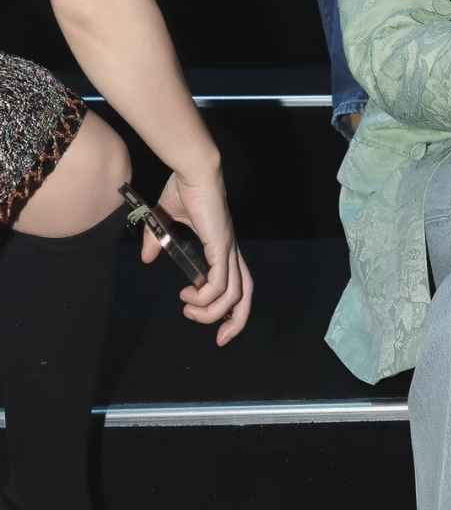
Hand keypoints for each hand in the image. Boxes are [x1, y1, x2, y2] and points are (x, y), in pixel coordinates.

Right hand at [142, 168, 253, 345]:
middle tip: (218, 339)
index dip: (231, 308)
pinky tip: (190, 293)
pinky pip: (220, 282)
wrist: (192, 170)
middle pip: (245, 295)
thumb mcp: (165, 219)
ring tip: (188, 308)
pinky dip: (207, 295)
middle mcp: (230, 252)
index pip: (238, 284)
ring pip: (233, 294)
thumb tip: (146, 258)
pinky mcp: (221, 245)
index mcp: (223, 248)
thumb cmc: (185, 188)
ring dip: (211, 311)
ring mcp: (228, 249)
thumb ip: (156, 240)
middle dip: (235, 322)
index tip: (215, 325)